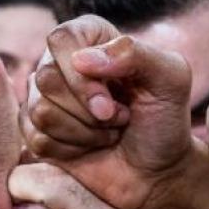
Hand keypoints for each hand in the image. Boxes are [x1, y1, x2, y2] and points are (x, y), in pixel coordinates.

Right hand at [24, 15, 197, 208]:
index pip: (61, 39)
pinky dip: (72, 150)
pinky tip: (91, 146)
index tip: (111, 101)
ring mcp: (45, 98)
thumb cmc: (165, 120)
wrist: (158, 171)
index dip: (81, 76)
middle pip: (46, 78)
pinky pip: (37, 139)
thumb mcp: (171, 78)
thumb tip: (82, 59)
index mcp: (92, 37)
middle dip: (88, 110)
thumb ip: (136, 54)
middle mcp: (62, 62)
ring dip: (84, 132)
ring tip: (108, 131)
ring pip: (40, 111)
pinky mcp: (37, 131)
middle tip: (117, 117)